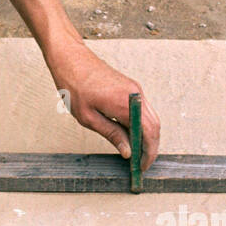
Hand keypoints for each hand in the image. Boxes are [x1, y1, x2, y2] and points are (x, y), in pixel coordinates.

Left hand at [46, 42, 161, 167]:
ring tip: (136, 152)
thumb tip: (128, 151)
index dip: (149, 152)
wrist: (70, 58)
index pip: (148, 132)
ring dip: (147, 135)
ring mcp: (135, 89)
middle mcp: (135, 94)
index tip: (143, 166)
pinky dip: (142, 124)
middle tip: (141, 163)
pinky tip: (131, 134)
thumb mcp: (88, 117)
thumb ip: (111, 134)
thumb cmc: (74, 86)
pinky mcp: (131, 87)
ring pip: (151, 117)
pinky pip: (143, 109)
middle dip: (151, 146)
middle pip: (154, 125)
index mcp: (125, 102)